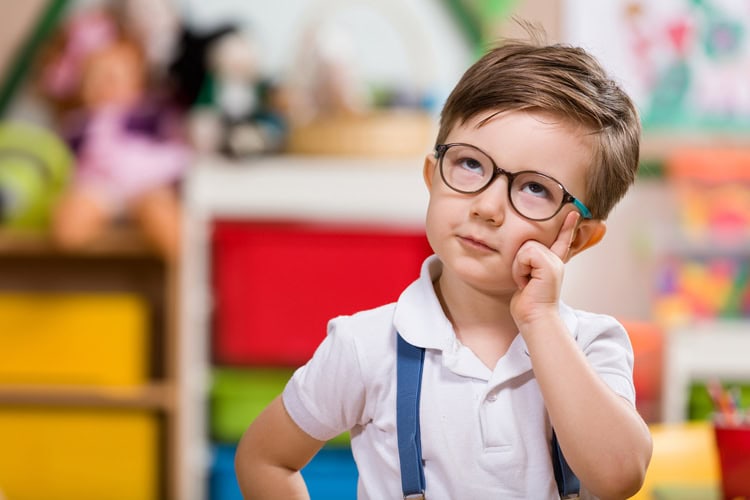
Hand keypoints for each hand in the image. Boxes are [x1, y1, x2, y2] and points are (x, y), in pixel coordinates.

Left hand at [510, 211, 579, 330]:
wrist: (534, 318)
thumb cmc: (527, 304)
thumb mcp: (526, 280)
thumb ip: (529, 266)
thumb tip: (523, 256)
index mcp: (552, 264)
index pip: (560, 241)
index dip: (567, 227)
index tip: (573, 212)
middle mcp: (555, 261)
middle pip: (528, 242)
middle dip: (519, 262)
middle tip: (524, 281)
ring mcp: (553, 262)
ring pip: (525, 248)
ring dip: (518, 267)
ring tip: (526, 282)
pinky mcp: (549, 265)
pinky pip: (525, 254)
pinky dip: (519, 269)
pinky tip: (526, 283)